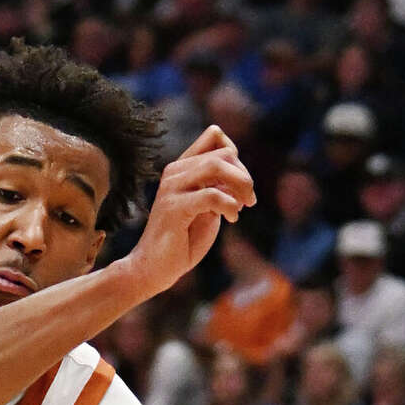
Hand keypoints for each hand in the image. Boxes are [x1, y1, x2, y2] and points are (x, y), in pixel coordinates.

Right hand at [124, 125, 255, 297]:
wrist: (156, 268)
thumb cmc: (183, 241)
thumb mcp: (208, 210)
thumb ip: (221, 190)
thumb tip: (243, 179)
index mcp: (183, 168)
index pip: (214, 136)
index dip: (237, 159)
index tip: (242, 188)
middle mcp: (176, 172)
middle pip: (223, 153)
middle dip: (244, 177)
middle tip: (249, 201)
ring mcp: (173, 187)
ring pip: (216, 166)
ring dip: (240, 186)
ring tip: (242, 207)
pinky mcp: (174, 207)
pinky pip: (212, 194)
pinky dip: (229, 205)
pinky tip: (231, 218)